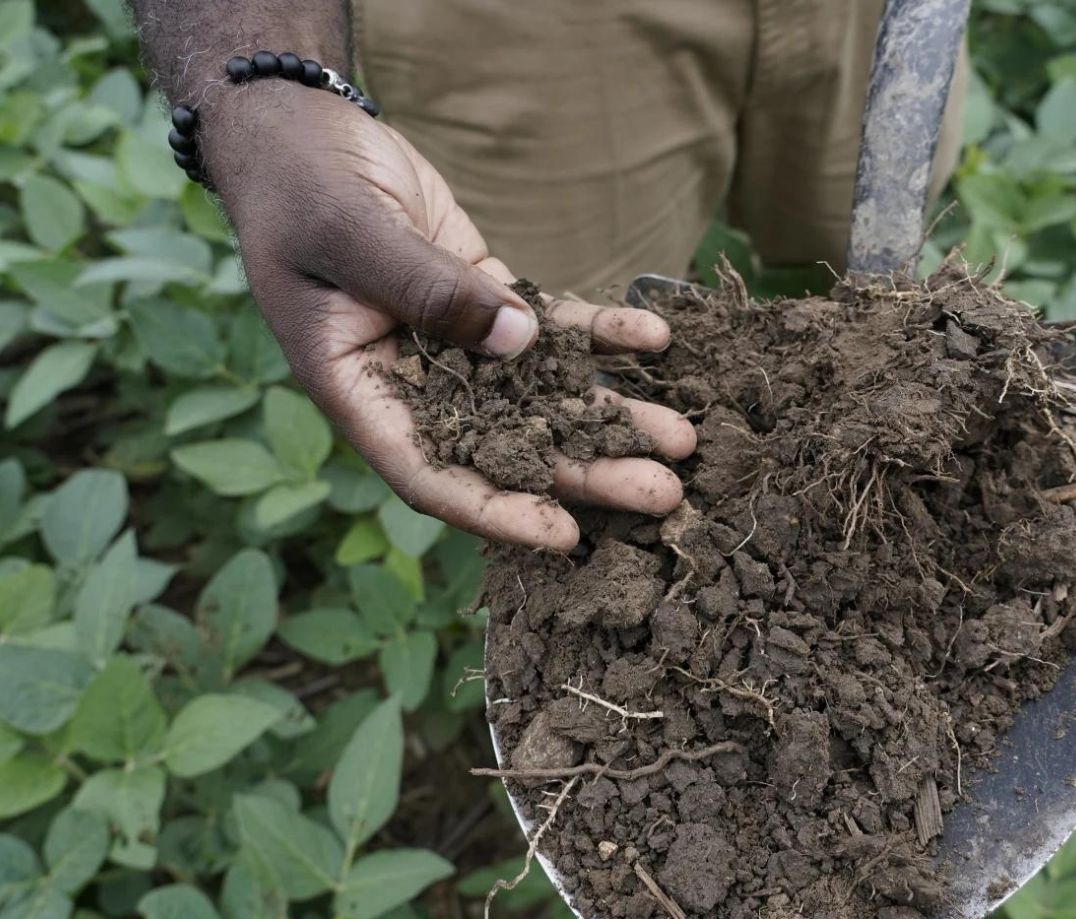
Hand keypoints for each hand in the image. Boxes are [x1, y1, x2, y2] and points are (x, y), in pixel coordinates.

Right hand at [202, 86, 694, 549]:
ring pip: (543, 393)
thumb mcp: (351, 236)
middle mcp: (414, 382)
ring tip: (682, 436)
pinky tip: (655, 337)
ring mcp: (457, 342)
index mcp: (360, 390)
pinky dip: (602, 333)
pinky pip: (554, 326)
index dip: (498, 510)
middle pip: (510, 445)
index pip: (433, 473)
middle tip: (664, 493)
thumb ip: (428, 290)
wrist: (299, 131)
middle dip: (587, 472)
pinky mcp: (487, 298)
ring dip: (611, 415)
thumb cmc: (299, 186)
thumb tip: (519, 341)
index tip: (564, 536)